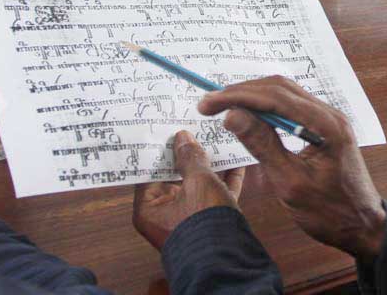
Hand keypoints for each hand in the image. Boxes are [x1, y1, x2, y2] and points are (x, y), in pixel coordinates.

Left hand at [132, 130, 245, 249]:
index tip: (167, 127)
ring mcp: (190, 217)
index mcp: (150, 208)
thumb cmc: (204, 221)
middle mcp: (166, 214)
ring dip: (210, 164)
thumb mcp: (198, 182)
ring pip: (198, 184)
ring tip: (216, 138)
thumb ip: (191, 158)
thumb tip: (183, 138)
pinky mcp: (211, 220)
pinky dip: (226, 178)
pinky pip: (216, 194)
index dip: (160, 148)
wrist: (229, 258)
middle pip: (175, 176)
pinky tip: (237, 159)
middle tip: (193, 128)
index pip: (150, 171)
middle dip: (188, 154)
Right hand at [199, 76, 386, 260]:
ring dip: (252, 97)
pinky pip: (291, 107)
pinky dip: (266, 107)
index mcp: (326, 125)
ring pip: (285, 94)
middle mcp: (329, 114)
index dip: (237, 96)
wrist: (364, 226)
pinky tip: (248, 116)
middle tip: (208, 104)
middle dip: (241, 92)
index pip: (275, 97)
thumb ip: (262, 145)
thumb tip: (233, 115)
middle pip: (279, 88)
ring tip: (222, 107)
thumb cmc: (330, 212)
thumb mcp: (290, 183)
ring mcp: (328, 119)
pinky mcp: (324, 127)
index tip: (208, 104)